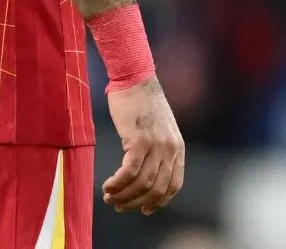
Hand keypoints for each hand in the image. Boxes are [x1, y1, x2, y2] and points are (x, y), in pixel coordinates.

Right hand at [101, 78, 183, 214]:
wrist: (134, 77)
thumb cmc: (141, 101)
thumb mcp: (159, 128)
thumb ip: (157, 148)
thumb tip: (144, 171)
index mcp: (178, 147)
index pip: (174, 185)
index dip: (159, 202)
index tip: (145, 209)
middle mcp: (170, 149)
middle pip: (156, 188)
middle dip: (136, 202)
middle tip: (119, 205)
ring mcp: (156, 145)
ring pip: (142, 183)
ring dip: (124, 195)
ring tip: (109, 196)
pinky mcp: (139, 140)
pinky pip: (129, 171)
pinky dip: (118, 183)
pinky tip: (108, 185)